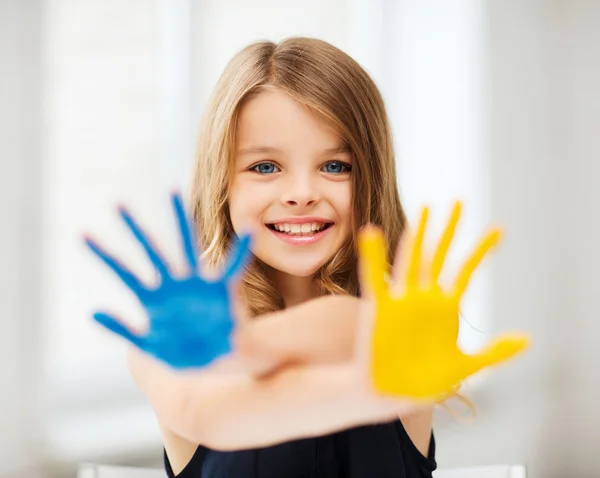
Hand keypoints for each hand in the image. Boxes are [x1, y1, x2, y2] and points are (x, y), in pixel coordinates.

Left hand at [84, 192, 251, 368]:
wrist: (220, 361)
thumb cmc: (186, 353)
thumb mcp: (149, 345)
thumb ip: (122, 329)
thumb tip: (92, 311)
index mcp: (155, 299)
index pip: (125, 272)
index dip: (105, 254)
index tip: (83, 234)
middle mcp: (174, 286)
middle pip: (151, 251)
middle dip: (133, 229)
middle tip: (116, 204)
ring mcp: (197, 285)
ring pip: (186, 247)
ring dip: (179, 221)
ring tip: (171, 191)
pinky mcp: (221, 290)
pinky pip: (233, 268)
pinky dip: (241, 252)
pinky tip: (248, 233)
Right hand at [358, 201, 529, 399]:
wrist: (388, 394)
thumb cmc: (422, 381)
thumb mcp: (465, 366)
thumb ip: (495, 352)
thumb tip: (526, 339)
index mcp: (445, 308)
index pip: (467, 271)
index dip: (482, 250)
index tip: (498, 228)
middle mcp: (424, 298)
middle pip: (439, 255)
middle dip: (449, 229)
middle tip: (459, 201)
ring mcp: (402, 301)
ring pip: (412, 259)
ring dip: (417, 234)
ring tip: (425, 208)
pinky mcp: (379, 310)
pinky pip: (375, 279)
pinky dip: (374, 256)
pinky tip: (374, 233)